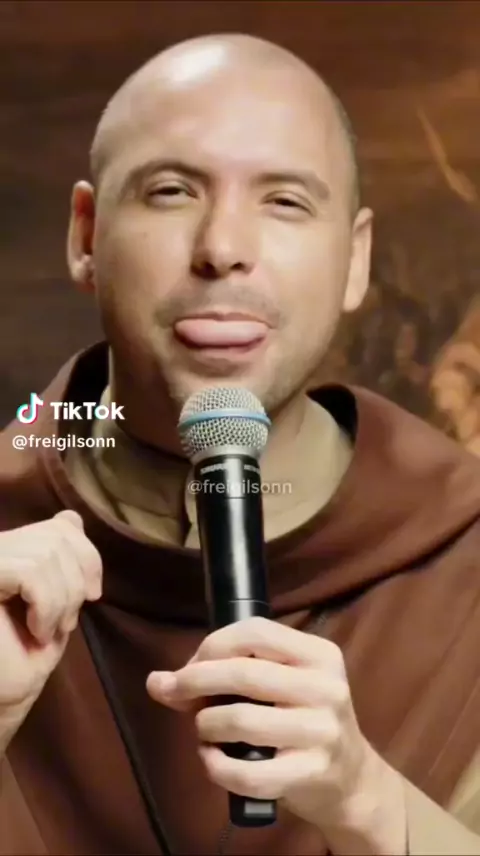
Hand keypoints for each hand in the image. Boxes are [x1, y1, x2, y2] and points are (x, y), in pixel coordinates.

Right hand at [0, 510, 101, 751]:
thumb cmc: (22, 656)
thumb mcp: (55, 601)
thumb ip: (61, 562)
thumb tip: (71, 519)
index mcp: (12, 550)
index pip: (61, 524)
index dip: (87, 555)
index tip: (93, 593)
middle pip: (57, 535)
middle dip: (76, 581)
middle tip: (66, 621)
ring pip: (46, 554)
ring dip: (61, 600)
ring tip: (47, 629)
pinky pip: (30, 574)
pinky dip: (45, 605)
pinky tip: (35, 631)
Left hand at [147, 617, 405, 854]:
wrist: (351, 782)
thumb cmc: (303, 722)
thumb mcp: (280, 687)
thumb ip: (225, 676)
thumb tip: (157, 681)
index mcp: (320, 655)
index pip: (255, 631)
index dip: (212, 645)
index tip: (190, 664)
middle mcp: (326, 688)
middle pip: (242, 673)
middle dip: (194, 681)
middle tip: (174, 693)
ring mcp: (321, 732)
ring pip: (239, 720)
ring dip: (205, 725)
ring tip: (203, 730)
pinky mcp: (310, 774)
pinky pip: (246, 772)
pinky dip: (215, 766)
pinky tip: (212, 760)